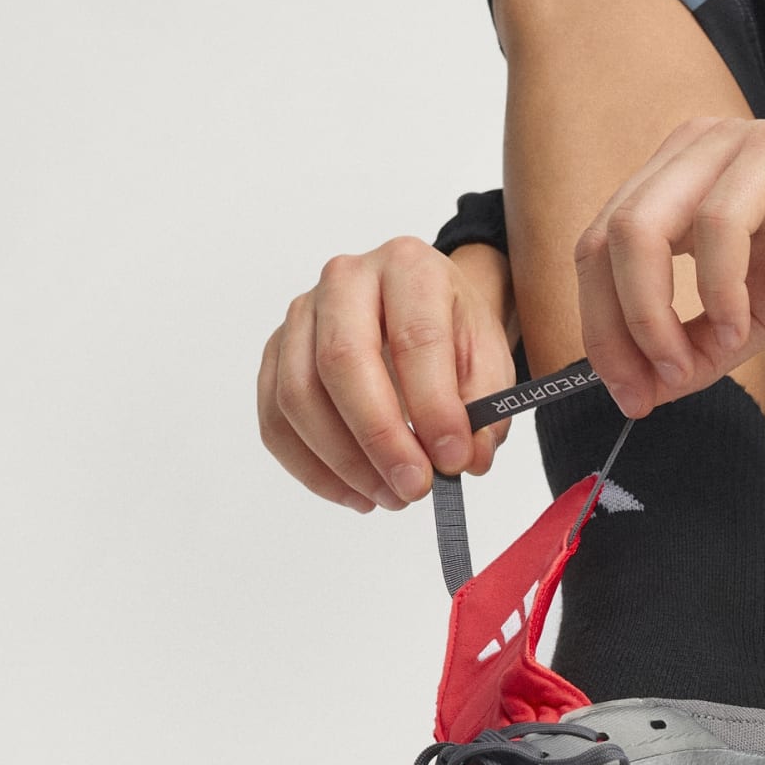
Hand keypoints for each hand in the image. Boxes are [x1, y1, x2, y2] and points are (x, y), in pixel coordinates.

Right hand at [258, 239, 516, 510]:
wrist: (422, 313)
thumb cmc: (453, 333)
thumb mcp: (488, 362)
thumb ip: (484, 410)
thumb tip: (467, 459)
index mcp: (408, 267)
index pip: (415, 337)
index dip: (433, 405)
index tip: (453, 460)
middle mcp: (345, 280)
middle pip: (342, 361)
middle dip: (379, 438)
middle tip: (413, 489)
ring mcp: (301, 315)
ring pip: (299, 395)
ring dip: (344, 462)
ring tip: (391, 497)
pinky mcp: (276, 354)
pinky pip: (276, 420)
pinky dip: (312, 469)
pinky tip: (356, 493)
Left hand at [573, 82, 764, 415]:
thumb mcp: (756, 320)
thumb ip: (696, 350)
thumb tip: (643, 392)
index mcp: (672, 188)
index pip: (594, 257)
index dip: (599, 333)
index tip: (630, 395)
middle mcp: (686, 158)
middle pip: (599, 244)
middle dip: (614, 331)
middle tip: (652, 387)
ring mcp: (726, 149)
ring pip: (638, 230)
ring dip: (654, 314)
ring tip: (698, 360)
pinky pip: (715, 225)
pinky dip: (716, 289)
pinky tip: (740, 324)